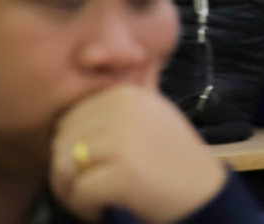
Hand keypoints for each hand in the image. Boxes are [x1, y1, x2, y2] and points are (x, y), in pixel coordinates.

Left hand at [49, 84, 228, 223]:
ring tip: (92, 198)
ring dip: (71, 191)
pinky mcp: (125, 172)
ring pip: (64, 167)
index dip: (72, 148)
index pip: (68, 120)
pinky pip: (79, 191)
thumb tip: (115, 55)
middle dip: (67, 172)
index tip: (93, 165)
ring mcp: (125, 139)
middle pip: (61, 144)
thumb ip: (134, 86)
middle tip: (89, 186)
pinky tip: (102, 208)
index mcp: (126, 93)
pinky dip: (85, 207)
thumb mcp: (155, 110)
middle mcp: (124, 110)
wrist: (201, 192)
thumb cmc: (172, 155)